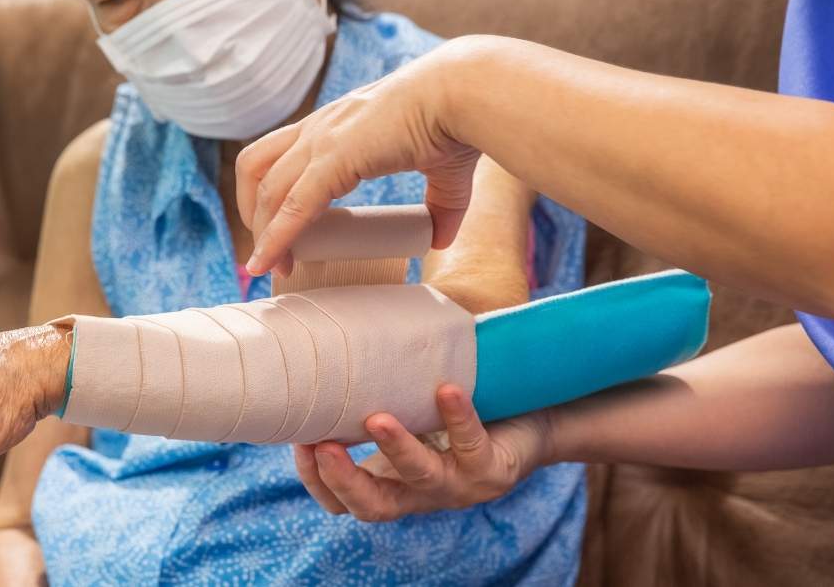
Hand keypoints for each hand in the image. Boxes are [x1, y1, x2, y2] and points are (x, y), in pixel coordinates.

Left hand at [237, 39, 483, 276]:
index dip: (271, 198)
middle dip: (253, 214)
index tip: (281, 237)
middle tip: (270, 254)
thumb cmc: (455, 122)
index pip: (280, 159)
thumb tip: (439, 239)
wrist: (464, 95)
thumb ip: (440, 206)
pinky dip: (276, 236)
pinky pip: (292, 204)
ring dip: (262, 230)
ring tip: (270, 265)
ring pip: (265, 188)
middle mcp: (320, 127)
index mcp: (337, 125)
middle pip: (255, 169)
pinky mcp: (333, 156)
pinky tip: (271, 261)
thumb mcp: (443, 172)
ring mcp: (322, 138)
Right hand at [293, 384, 552, 520]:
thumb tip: (326, 325)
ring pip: (420, 477)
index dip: (317, 481)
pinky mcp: (494, 470)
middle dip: (342, 481)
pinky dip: (457, 417)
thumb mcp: (411, 404)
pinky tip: (446, 390)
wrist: (535, 415)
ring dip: (396, 449)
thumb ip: (375, 387)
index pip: (344, 502)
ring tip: (377, 419)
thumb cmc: (462, 404)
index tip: (299, 441)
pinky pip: (471, 445)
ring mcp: (459, 485)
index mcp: (395, 482)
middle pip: (372, 507)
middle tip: (320, 447)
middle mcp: (423, 492)